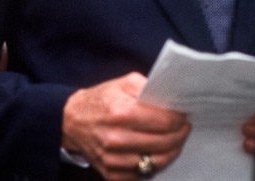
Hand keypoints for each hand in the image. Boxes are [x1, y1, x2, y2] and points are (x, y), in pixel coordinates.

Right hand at [62, 72, 190, 180]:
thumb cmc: (100, 101)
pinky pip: (142, 175)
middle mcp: (116, 138)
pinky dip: (151, 165)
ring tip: (173, 141)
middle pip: (164, 143)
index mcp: (120, 112)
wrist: (71, 122)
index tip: (184, 116)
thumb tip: (171, 98)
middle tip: (184, 129)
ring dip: (170, 152)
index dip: (179, 119)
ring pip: (157, 162)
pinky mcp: (111, 174)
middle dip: (179, 135)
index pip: (164, 122)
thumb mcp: (121, 84)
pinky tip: (154, 153)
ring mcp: (113, 159)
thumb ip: (146, 87)